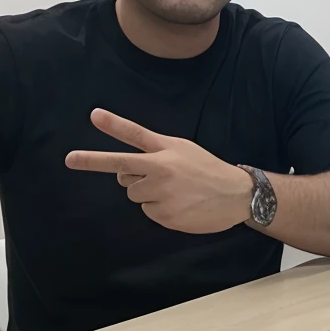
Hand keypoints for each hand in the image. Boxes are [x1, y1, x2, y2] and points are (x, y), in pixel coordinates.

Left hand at [66, 110, 254, 233]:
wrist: (236, 195)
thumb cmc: (205, 169)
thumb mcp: (182, 149)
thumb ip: (153, 150)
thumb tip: (122, 167)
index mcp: (165, 149)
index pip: (134, 133)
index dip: (112, 124)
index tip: (93, 115)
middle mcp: (162, 169)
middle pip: (122, 172)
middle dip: (131, 175)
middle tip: (158, 176)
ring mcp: (163, 193)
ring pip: (133, 194)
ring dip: (146, 194)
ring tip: (174, 191)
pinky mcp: (166, 215)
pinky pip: (147, 211)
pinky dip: (159, 209)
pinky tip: (179, 204)